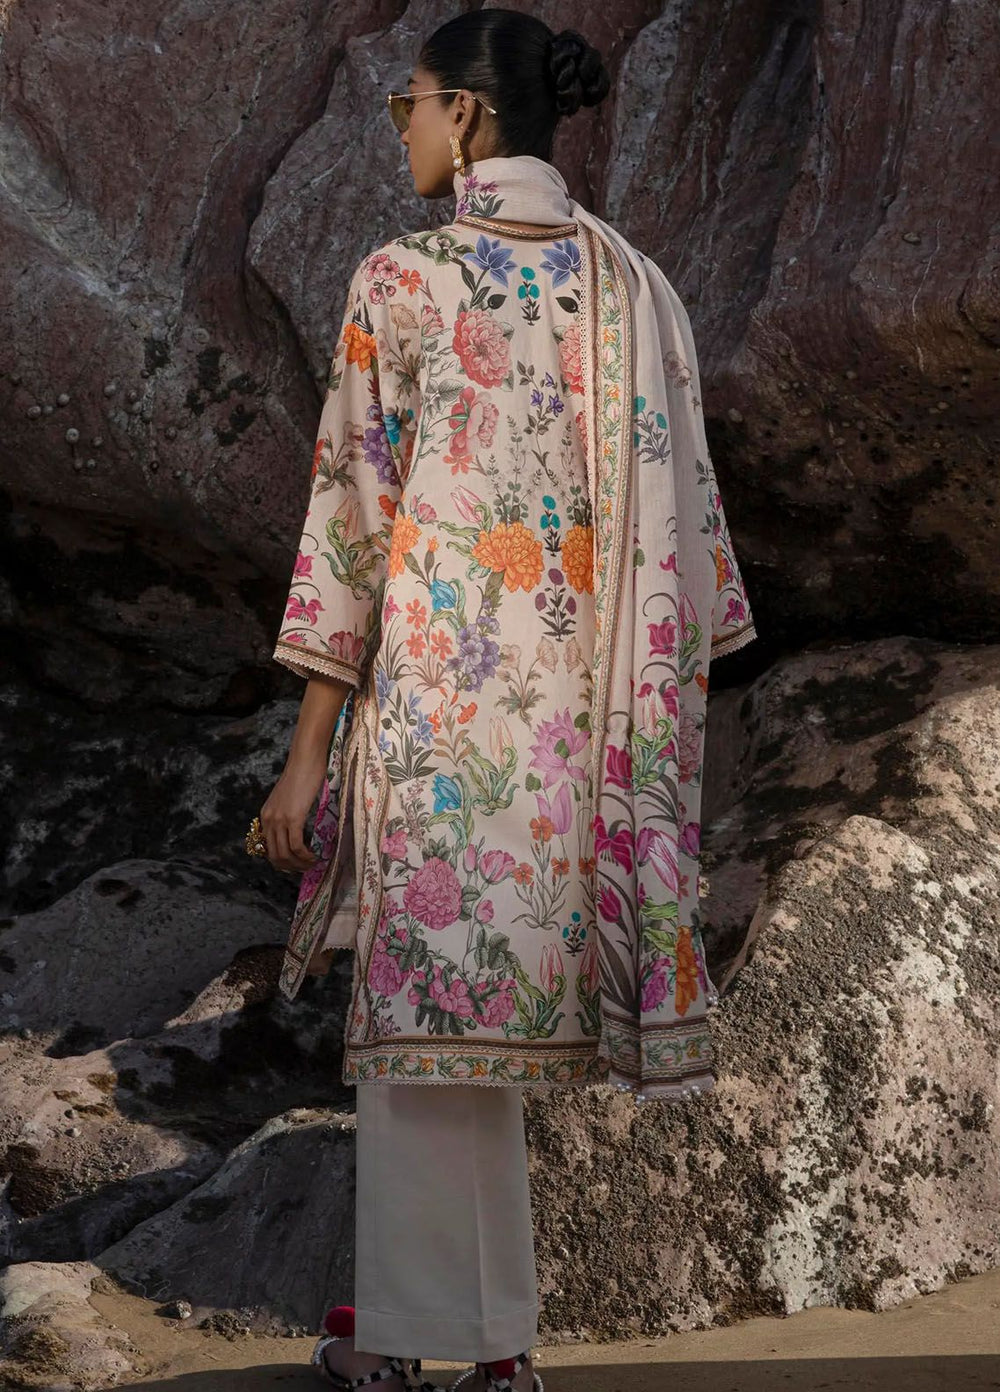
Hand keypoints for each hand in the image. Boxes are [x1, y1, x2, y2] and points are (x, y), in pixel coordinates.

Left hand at [259, 751, 327, 871]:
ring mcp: (279, 819)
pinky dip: (306, 856)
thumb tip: (298, 831)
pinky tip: (315, 856)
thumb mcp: (290, 799)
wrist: (306, 759)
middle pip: (274, 856)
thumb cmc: (303, 775)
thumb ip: (288, 814)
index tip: (297, 865)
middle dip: (291, 867)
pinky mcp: (292, 818)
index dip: (282, 862)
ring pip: (285, 855)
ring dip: (299, 864)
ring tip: (312, 864)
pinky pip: (296, 846)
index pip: (268, 849)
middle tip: (306, 868)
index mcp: (266, 816)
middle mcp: (268, 819)